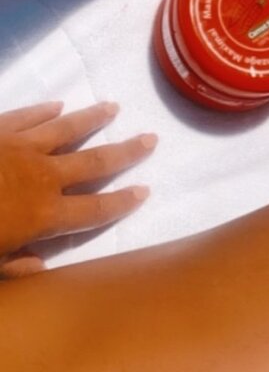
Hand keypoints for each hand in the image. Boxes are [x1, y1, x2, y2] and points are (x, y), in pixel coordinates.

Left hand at [0, 101, 156, 275]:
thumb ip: (16, 267)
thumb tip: (43, 266)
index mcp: (44, 216)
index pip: (94, 210)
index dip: (122, 202)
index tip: (145, 189)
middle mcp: (42, 177)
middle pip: (93, 163)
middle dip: (124, 151)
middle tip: (150, 138)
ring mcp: (20, 147)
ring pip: (66, 129)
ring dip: (91, 119)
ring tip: (113, 107)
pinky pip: (27, 115)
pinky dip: (44, 110)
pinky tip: (57, 104)